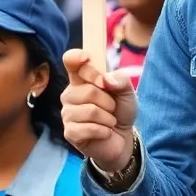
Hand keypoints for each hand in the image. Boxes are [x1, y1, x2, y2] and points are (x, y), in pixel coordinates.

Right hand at [61, 49, 138, 172]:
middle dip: (108, 101)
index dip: (76, 57)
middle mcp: (70, 94)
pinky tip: (104, 132)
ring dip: (107, 118)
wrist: (122, 138)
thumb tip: (105, 79)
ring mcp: (68, 113)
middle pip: (88, 90)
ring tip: (109, 121)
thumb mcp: (128, 93)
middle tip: (112, 108)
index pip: (71, 61)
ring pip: (89, 110)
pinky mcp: (69, 132)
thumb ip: (121, 80)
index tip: (86, 58)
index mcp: (82, 79)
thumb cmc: (120, 111)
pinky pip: (87, 128)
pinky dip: (103, 131)